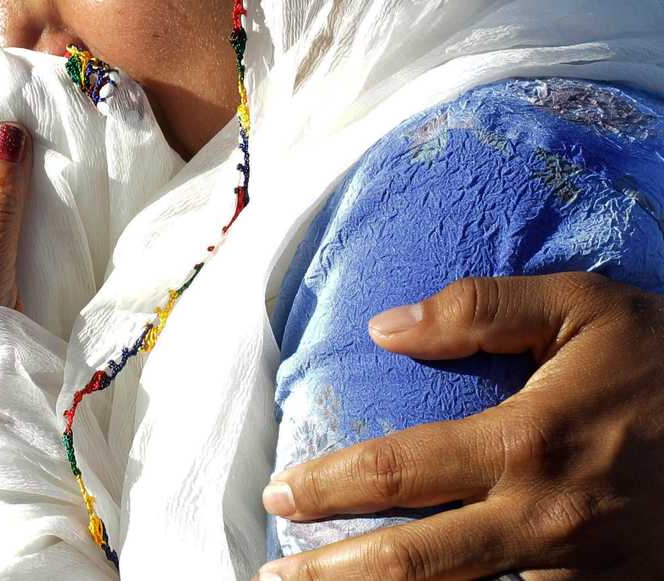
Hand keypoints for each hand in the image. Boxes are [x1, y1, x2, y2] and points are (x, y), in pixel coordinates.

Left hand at [260, 272, 663, 579]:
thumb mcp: (585, 308)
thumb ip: (479, 309)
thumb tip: (384, 327)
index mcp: (528, 443)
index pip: (397, 473)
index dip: (327, 488)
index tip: (279, 495)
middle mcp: (548, 521)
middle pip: (414, 565)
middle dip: (333, 576)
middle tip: (275, 577)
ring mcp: (586, 573)